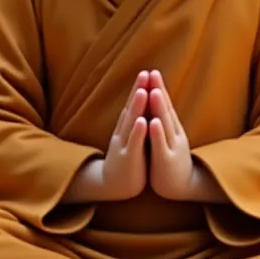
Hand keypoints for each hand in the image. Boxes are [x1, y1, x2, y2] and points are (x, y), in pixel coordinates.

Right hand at [75, 70, 146, 202]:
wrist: (112, 186)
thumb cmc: (126, 160)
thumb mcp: (129, 138)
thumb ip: (133, 123)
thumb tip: (138, 105)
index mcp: (126, 129)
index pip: (133, 105)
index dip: (139, 89)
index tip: (147, 72)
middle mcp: (123, 134)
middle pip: (131, 109)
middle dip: (138, 91)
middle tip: (144, 73)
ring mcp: (124, 146)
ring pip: (131, 124)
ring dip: (137, 107)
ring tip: (142, 91)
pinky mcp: (128, 159)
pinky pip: (133, 144)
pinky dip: (138, 132)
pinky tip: (143, 121)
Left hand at [148, 70, 196, 200]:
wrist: (182, 188)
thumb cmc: (171, 161)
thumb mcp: (169, 139)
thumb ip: (166, 122)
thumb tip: (161, 104)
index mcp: (172, 129)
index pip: (165, 105)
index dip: (158, 88)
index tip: (152, 71)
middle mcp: (174, 135)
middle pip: (166, 109)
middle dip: (158, 90)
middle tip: (153, 72)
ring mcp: (172, 147)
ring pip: (165, 124)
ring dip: (159, 107)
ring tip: (154, 91)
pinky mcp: (167, 161)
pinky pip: (161, 145)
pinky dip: (158, 133)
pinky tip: (153, 122)